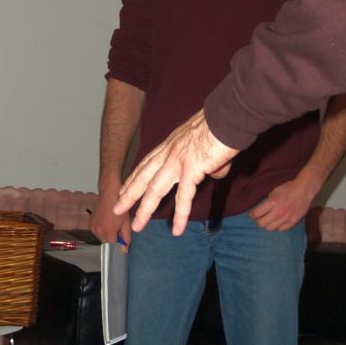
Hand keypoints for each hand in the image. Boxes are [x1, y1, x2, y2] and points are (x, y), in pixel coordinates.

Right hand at [90, 185, 131, 249]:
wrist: (109, 195)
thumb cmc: (119, 208)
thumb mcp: (126, 224)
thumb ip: (126, 239)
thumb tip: (124, 250)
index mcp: (108, 232)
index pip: (113, 246)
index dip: (119, 244)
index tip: (122, 240)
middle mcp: (98, 231)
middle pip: (106, 243)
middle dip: (113, 239)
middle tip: (118, 229)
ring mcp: (92, 228)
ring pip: (101, 238)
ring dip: (107, 235)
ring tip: (112, 224)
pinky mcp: (89, 224)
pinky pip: (96, 232)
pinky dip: (101, 230)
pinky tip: (106, 222)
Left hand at [114, 110, 236, 235]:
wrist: (229, 114)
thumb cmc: (223, 123)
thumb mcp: (207, 141)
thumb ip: (208, 161)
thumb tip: (215, 172)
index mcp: (172, 143)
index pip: (147, 163)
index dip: (134, 177)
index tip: (123, 188)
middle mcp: (170, 152)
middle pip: (143, 177)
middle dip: (128, 195)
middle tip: (116, 209)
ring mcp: (178, 161)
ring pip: (155, 190)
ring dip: (144, 210)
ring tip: (136, 227)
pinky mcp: (193, 169)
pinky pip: (184, 198)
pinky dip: (180, 216)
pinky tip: (176, 230)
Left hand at [249, 177, 313, 231]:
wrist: (304, 190)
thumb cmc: (288, 188)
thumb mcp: (274, 191)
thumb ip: (266, 202)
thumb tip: (258, 210)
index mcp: (272, 202)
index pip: (256, 214)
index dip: (251, 215)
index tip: (252, 214)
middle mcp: (278, 212)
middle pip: (261, 224)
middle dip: (258, 220)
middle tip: (260, 217)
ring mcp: (286, 218)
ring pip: (270, 228)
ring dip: (268, 224)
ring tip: (270, 219)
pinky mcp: (293, 222)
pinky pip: (281, 229)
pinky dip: (278, 226)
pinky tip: (279, 221)